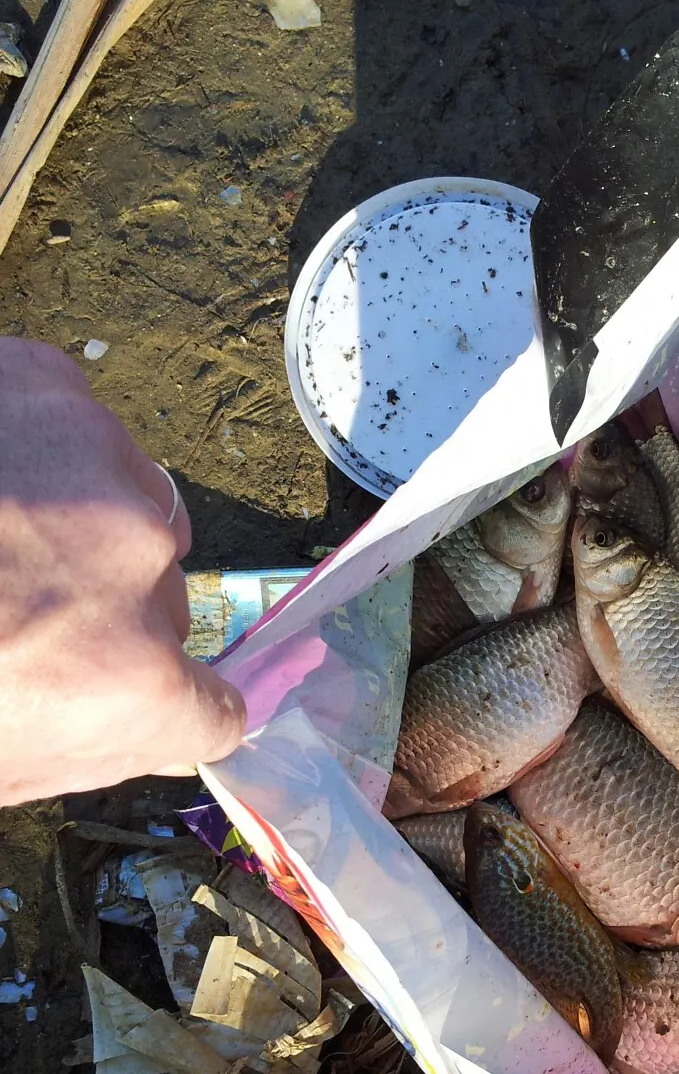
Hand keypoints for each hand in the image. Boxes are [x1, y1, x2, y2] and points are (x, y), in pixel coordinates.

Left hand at [0, 338, 245, 805]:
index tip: (115, 695)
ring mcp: (103, 466)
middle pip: (164, 599)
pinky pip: (77, 424)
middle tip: (1, 607)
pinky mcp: (49, 383)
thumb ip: (59, 739)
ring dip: (76, 521)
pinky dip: (37, 443)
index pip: (214, 711)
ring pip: (130, 505)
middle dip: (100, 609)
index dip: (160, 705)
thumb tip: (95, 710)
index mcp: (124, 684)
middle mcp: (142, 570)